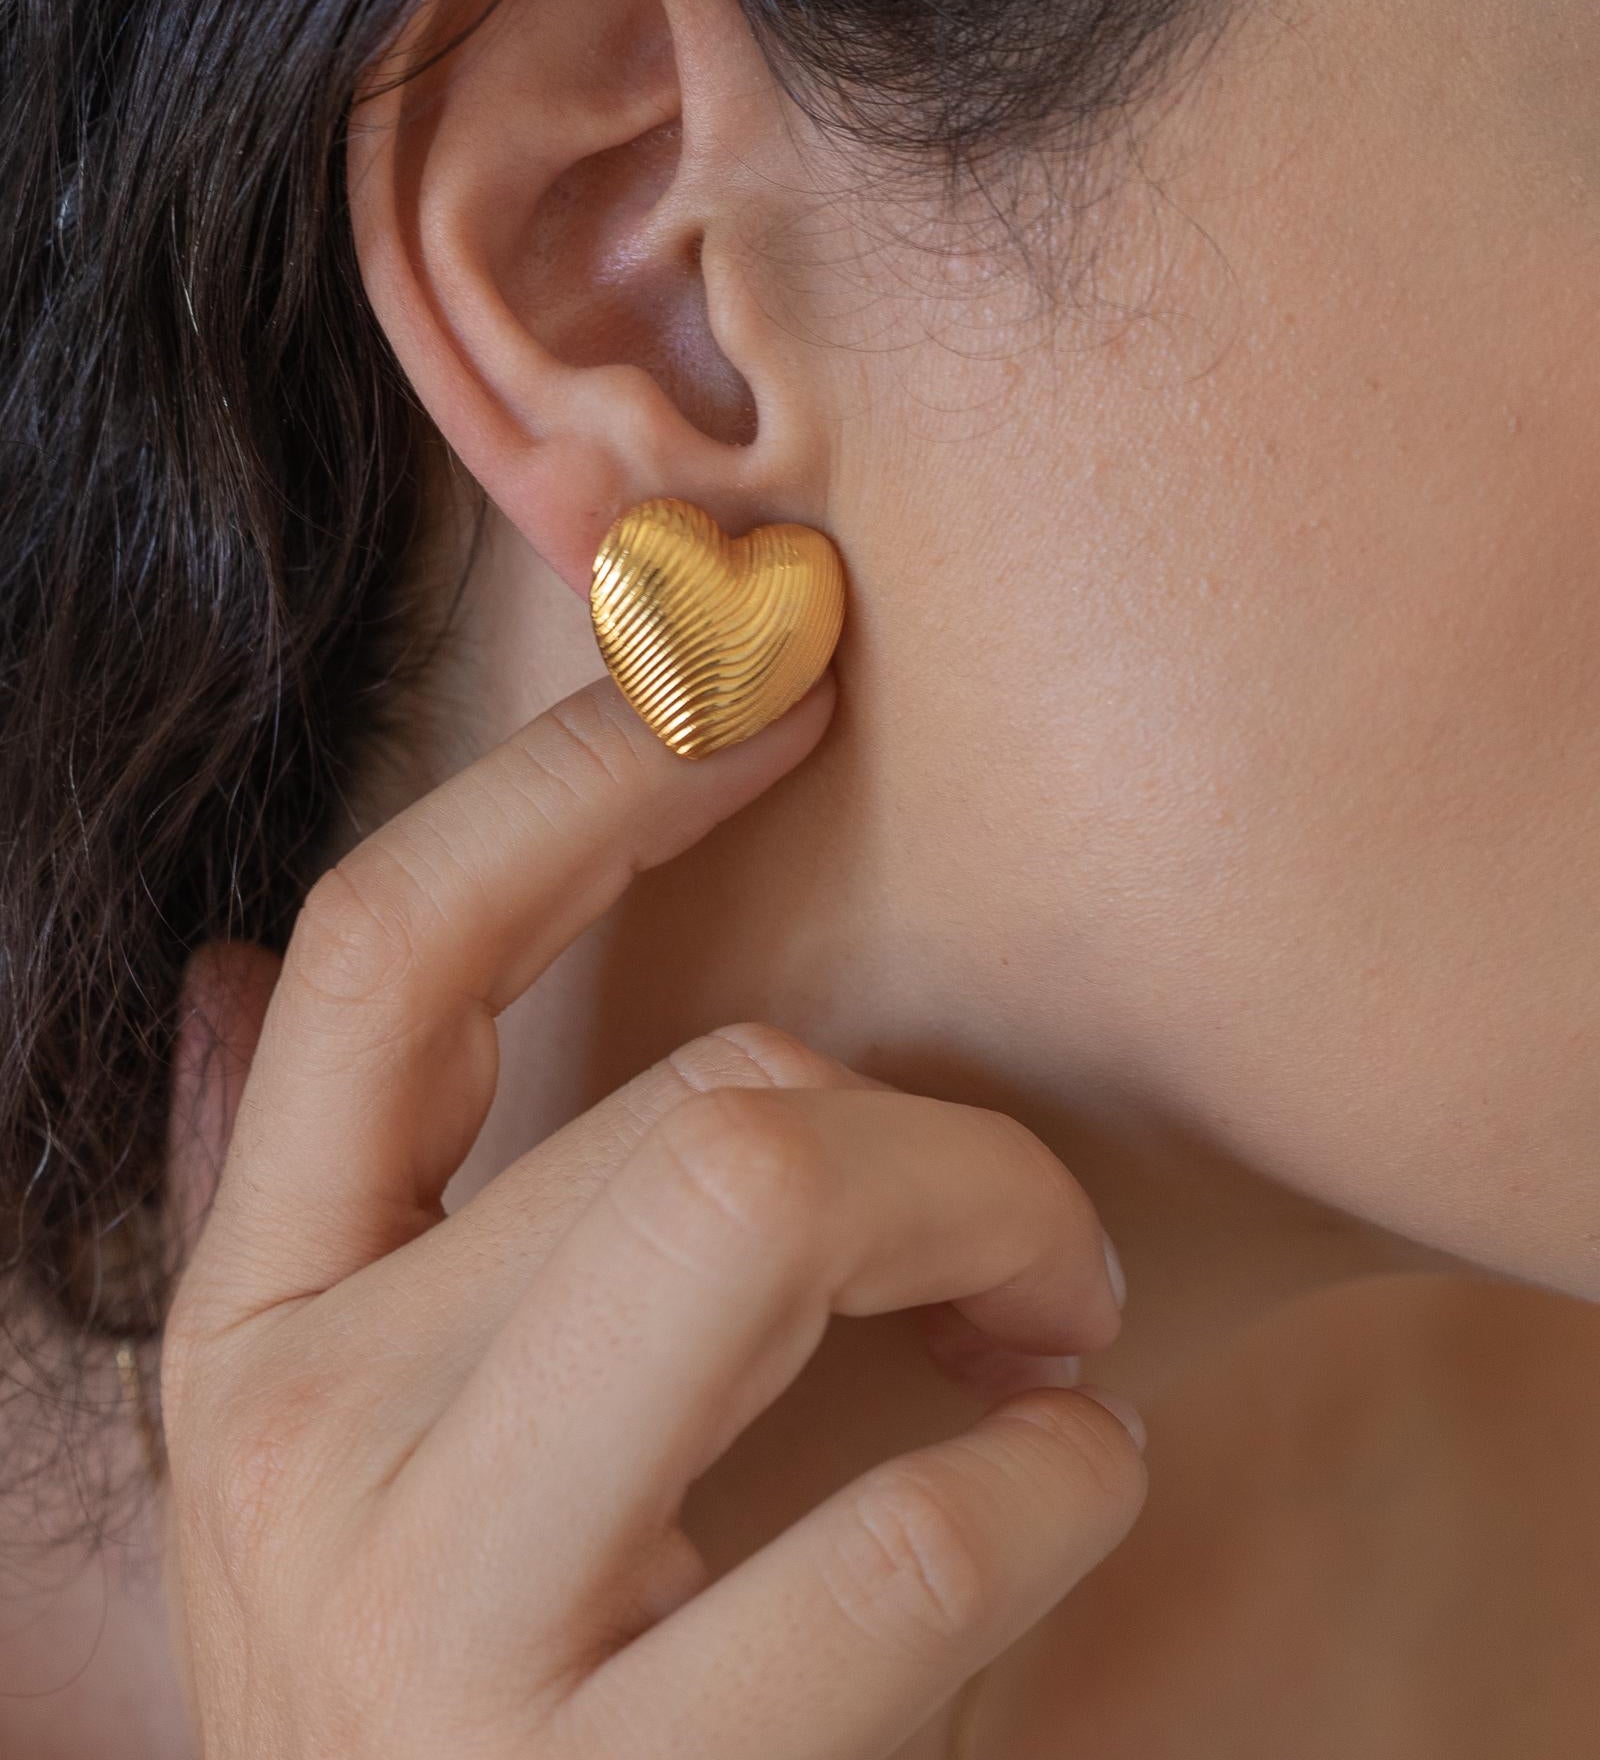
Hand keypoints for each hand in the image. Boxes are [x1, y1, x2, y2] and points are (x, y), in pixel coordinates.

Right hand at [161, 671, 1144, 1759]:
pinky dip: (1067, 1476)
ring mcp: (455, 1641)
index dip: (585, 774)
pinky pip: (925, 1519)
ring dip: (1004, 1240)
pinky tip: (1061, 1495)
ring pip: (775, 1203)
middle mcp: (313, 1454)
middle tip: (1025, 1236)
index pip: (383, 951)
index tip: (773, 688)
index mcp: (257, 1332)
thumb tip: (240, 975)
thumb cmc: (476, 1705)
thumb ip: (303, 1218)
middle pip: (702, 1102)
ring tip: (1048, 1353)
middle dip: (939, 1137)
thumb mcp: (356, 1460)